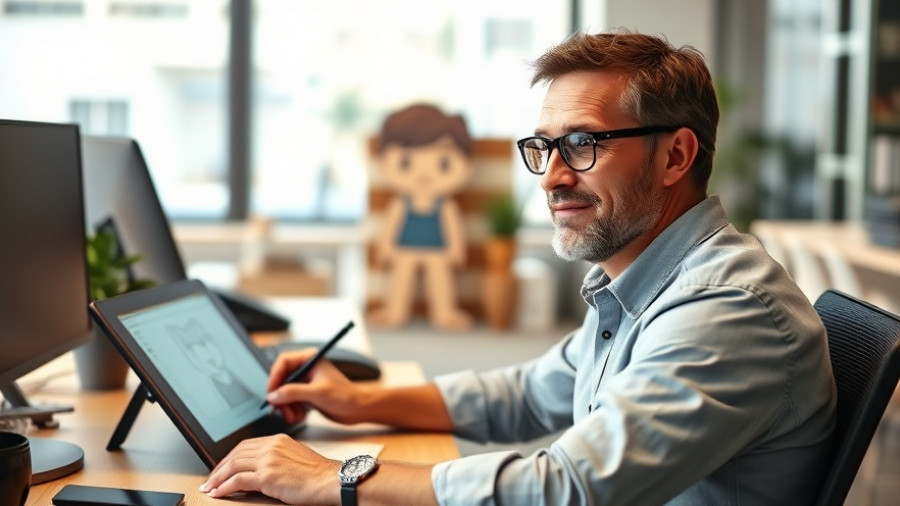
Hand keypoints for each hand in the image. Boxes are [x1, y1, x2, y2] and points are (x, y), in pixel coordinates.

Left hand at [200, 434, 338, 503]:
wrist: (331, 481)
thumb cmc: (319, 474)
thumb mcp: (296, 458)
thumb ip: (279, 458)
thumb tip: (262, 469)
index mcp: (278, 440)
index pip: (246, 445)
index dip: (230, 457)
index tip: (222, 467)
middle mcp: (271, 446)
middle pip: (236, 454)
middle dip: (219, 468)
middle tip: (211, 479)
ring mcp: (268, 460)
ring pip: (233, 466)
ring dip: (217, 478)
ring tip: (210, 488)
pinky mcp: (267, 476)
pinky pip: (238, 480)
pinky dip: (224, 487)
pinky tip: (218, 493)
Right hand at [266, 348, 364, 425]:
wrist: (358, 409)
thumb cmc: (344, 396)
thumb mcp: (317, 393)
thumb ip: (293, 393)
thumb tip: (273, 396)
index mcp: (310, 359)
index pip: (283, 362)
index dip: (274, 377)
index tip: (271, 393)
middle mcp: (306, 368)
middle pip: (281, 379)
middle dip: (281, 397)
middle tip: (280, 411)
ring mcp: (306, 381)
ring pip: (285, 392)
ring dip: (286, 407)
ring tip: (293, 418)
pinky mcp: (307, 394)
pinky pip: (291, 400)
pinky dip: (292, 410)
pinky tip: (299, 417)